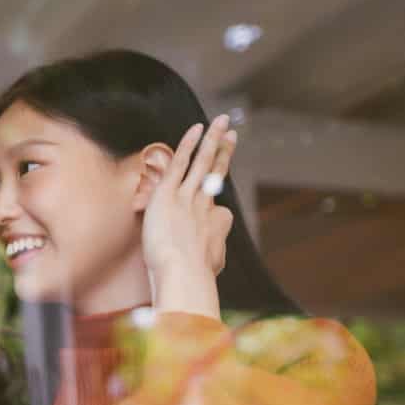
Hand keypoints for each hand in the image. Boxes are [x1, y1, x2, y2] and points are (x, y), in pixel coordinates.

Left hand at [141, 113, 235, 318]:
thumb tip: (205, 281)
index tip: (215, 196)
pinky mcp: (172, 193)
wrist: (183, 275)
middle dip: (224, 151)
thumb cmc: (189, 283)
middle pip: (217, 173)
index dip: (213, 199)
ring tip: (222, 121)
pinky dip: (190, 145)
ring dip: (214, 140)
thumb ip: (202, 274)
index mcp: (213, 226)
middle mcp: (206, 207)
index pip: (215, 205)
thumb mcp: (198, 282)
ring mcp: (190, 198)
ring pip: (204, 162)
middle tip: (232, 132)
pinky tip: (197, 128)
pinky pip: (182, 163)